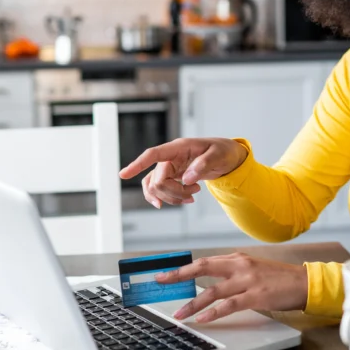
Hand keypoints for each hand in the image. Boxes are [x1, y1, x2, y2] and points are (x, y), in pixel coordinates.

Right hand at [118, 138, 247, 208]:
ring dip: (172, 198)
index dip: (137, 164)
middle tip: (195, 192)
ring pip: (155, 188)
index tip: (123, 175)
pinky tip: (181, 202)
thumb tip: (186, 179)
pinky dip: (166, 199)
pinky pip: (158, 190)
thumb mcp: (219, 156)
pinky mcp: (171, 177)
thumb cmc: (223, 152)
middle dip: (174, 193)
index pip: (153, 154)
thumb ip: (203, 165)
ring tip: (192, 196)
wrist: (226, 157)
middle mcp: (170, 157)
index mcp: (179, 147)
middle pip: (157, 180)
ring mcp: (168, 168)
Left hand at [156, 253, 307, 323]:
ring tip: (180, 314)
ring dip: (193, 303)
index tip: (165, 274)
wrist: (303, 282)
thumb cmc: (278, 279)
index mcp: (237, 258)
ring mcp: (247, 280)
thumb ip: (232, 272)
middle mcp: (239, 266)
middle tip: (161, 282)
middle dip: (179, 275)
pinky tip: (204, 318)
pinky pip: (230, 305)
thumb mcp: (252, 268)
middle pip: (202, 268)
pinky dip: (214, 312)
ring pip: (213, 291)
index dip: (183, 268)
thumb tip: (209, 281)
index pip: (204, 262)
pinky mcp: (256, 296)